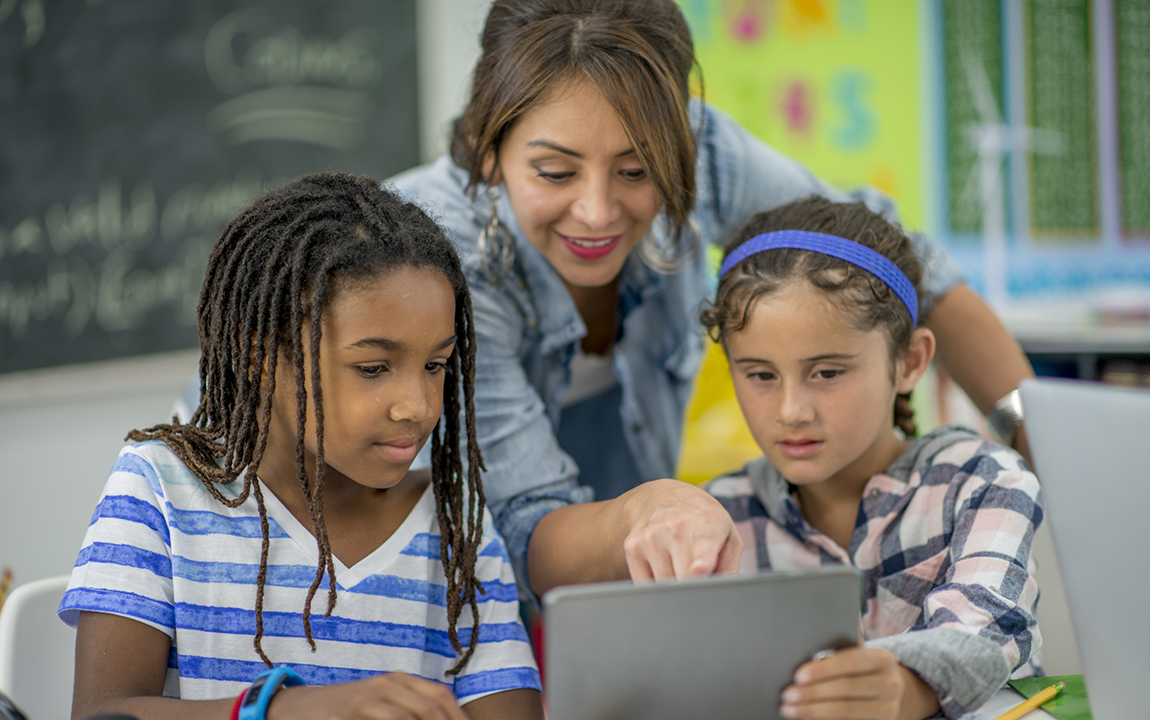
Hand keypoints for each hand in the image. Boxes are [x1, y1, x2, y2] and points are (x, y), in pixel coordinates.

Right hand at [270, 672, 467, 719]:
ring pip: (406, 718)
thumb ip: (410, 708)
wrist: (301, 707)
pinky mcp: (347, 714)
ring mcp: (366, 699)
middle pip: (428, 708)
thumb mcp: (383, 702)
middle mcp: (386, 685)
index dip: (457, 716)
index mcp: (399, 680)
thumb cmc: (351, 709)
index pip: (440, 695)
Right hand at [617, 478, 742, 581]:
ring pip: (665, 584)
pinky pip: (645, 584)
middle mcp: (676, 526)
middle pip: (685, 577)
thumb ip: (729, 565)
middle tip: (699, 578)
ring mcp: (651, 536)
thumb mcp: (727, 535)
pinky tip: (663, 565)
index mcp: (707, 522)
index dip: (703, 559)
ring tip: (680, 565)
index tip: (700, 568)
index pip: (704, 543)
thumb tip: (723, 590)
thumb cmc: (701, 523)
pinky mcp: (632, 547)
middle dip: (694, 587)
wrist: (660, 498)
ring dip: (674, 585)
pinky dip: (656, 584)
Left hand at [779, 648, 938, 719]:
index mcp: (884, 659)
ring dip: (813, 711)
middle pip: (845, 688)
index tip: (798, 676)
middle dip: (812, 692)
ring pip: (846, 711)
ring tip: (790, 709)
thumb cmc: (861, 670)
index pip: (850, 662)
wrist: (887, 691)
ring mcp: (890, 709)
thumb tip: (802, 667)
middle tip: (788, 694)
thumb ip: (837, 658)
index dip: (823, 670)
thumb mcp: (857, 658)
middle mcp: (892, 684)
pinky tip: (807, 718)